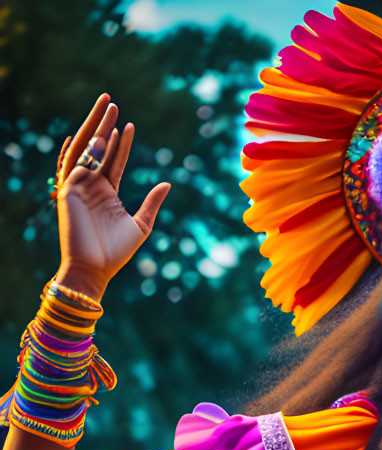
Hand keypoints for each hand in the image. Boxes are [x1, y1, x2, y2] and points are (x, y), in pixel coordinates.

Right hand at [54, 93, 170, 299]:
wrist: (96, 269)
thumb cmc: (117, 252)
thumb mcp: (141, 225)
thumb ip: (152, 203)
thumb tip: (167, 183)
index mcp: (108, 192)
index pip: (115, 161)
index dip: (122, 143)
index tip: (130, 125)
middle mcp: (91, 186)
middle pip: (97, 148)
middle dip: (103, 124)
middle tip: (111, 101)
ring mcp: (78, 186)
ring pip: (84, 150)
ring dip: (93, 128)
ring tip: (105, 107)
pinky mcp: (67, 191)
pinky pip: (71, 165)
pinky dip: (78, 150)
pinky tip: (86, 134)